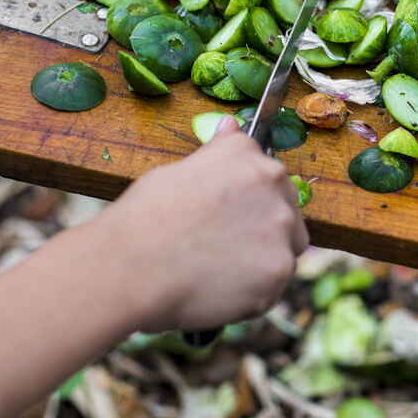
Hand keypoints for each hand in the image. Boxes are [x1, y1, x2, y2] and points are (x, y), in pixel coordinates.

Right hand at [90, 116, 309, 331]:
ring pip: (285, 249)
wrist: (130, 267)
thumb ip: (217, 155)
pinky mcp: (278, 271)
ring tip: (216, 271)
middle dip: (261, 228)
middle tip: (221, 246)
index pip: (267, 176)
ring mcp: (280, 230)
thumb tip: (231, 125)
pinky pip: (274, 285)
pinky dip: (252, 293)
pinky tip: (218, 291)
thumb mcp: (178, 171)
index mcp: (248, 157)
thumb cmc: (144, 218)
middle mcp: (274, 186)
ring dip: (261, 260)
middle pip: (286, 210)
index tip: (228, 216)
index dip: (246, 201)